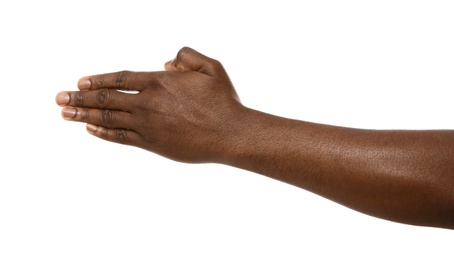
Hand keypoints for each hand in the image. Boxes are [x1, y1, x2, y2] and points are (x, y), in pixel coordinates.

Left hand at [56, 47, 246, 162]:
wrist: (230, 133)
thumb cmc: (223, 101)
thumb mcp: (211, 67)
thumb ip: (186, 56)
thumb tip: (166, 62)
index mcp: (160, 82)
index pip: (119, 79)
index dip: (97, 80)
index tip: (80, 82)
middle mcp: (148, 103)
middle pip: (106, 98)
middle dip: (79, 98)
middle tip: (58, 98)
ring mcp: (148, 125)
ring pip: (109, 117)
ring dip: (83, 114)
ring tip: (64, 114)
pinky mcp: (153, 144)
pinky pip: (121, 138)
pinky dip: (103, 132)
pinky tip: (90, 129)